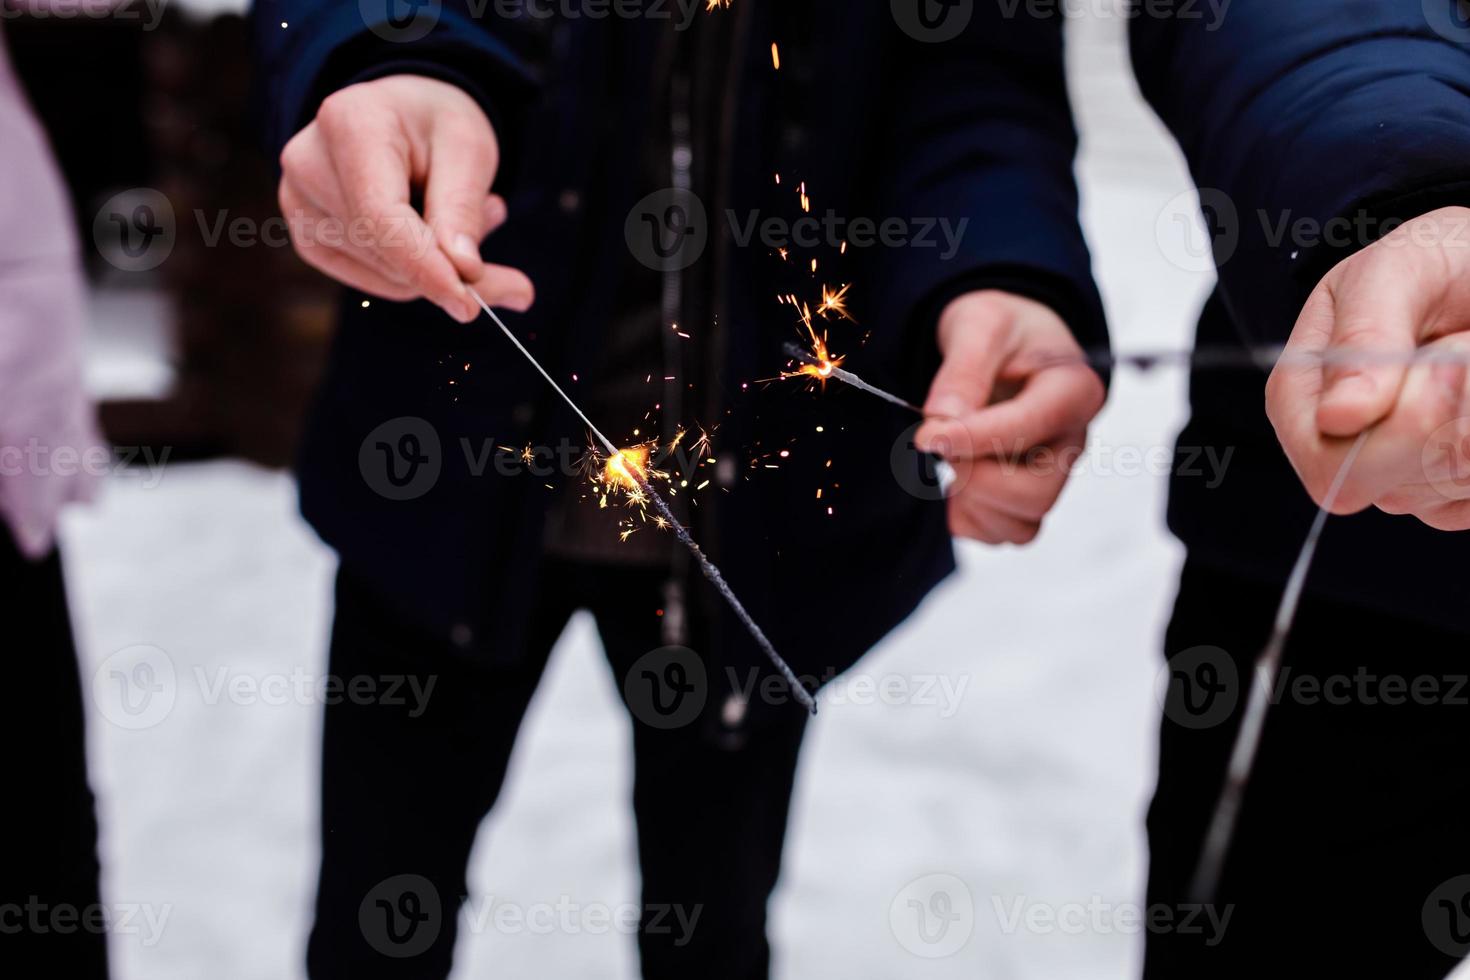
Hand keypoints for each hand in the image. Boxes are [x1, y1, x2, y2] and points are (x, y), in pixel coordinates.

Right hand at [278, 75, 534, 322]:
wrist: (402, 113)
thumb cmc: (437, 124)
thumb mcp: (467, 149)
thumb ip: (462, 210)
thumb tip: (464, 274)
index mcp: (349, 124)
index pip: (381, 218)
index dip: (425, 268)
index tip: (469, 306)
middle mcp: (308, 163)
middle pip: (384, 251)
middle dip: (449, 265)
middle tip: (495, 221)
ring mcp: (298, 203)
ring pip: (384, 274)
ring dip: (437, 264)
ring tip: (456, 213)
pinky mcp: (308, 237)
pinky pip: (373, 281)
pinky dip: (414, 271)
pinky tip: (429, 230)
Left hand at [914, 290, 1104, 543]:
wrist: (1009, 344)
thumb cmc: (1001, 329)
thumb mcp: (980, 325)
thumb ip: (964, 369)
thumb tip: (943, 419)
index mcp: (1073, 389)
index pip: (1030, 427)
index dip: (974, 438)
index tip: (927, 437)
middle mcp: (1071, 440)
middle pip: (1036, 493)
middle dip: (977, 477)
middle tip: (941, 445)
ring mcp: (1054, 474)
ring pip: (1023, 524)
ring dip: (973, 502)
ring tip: (951, 462)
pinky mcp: (1030, 496)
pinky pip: (1005, 533)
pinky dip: (972, 519)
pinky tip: (957, 484)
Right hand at [1265, 206, 1469, 528]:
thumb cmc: (1439, 263)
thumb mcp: (1400, 267)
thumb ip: (1366, 330)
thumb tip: (1338, 416)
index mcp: (1306, 396)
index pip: (1327, 466)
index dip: (1392, 433)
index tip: (1443, 365)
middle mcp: (1346, 445)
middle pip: (1391, 487)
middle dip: (1449, 416)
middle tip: (1462, 348)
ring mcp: (1402, 473)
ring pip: (1445, 487)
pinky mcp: (1451, 489)